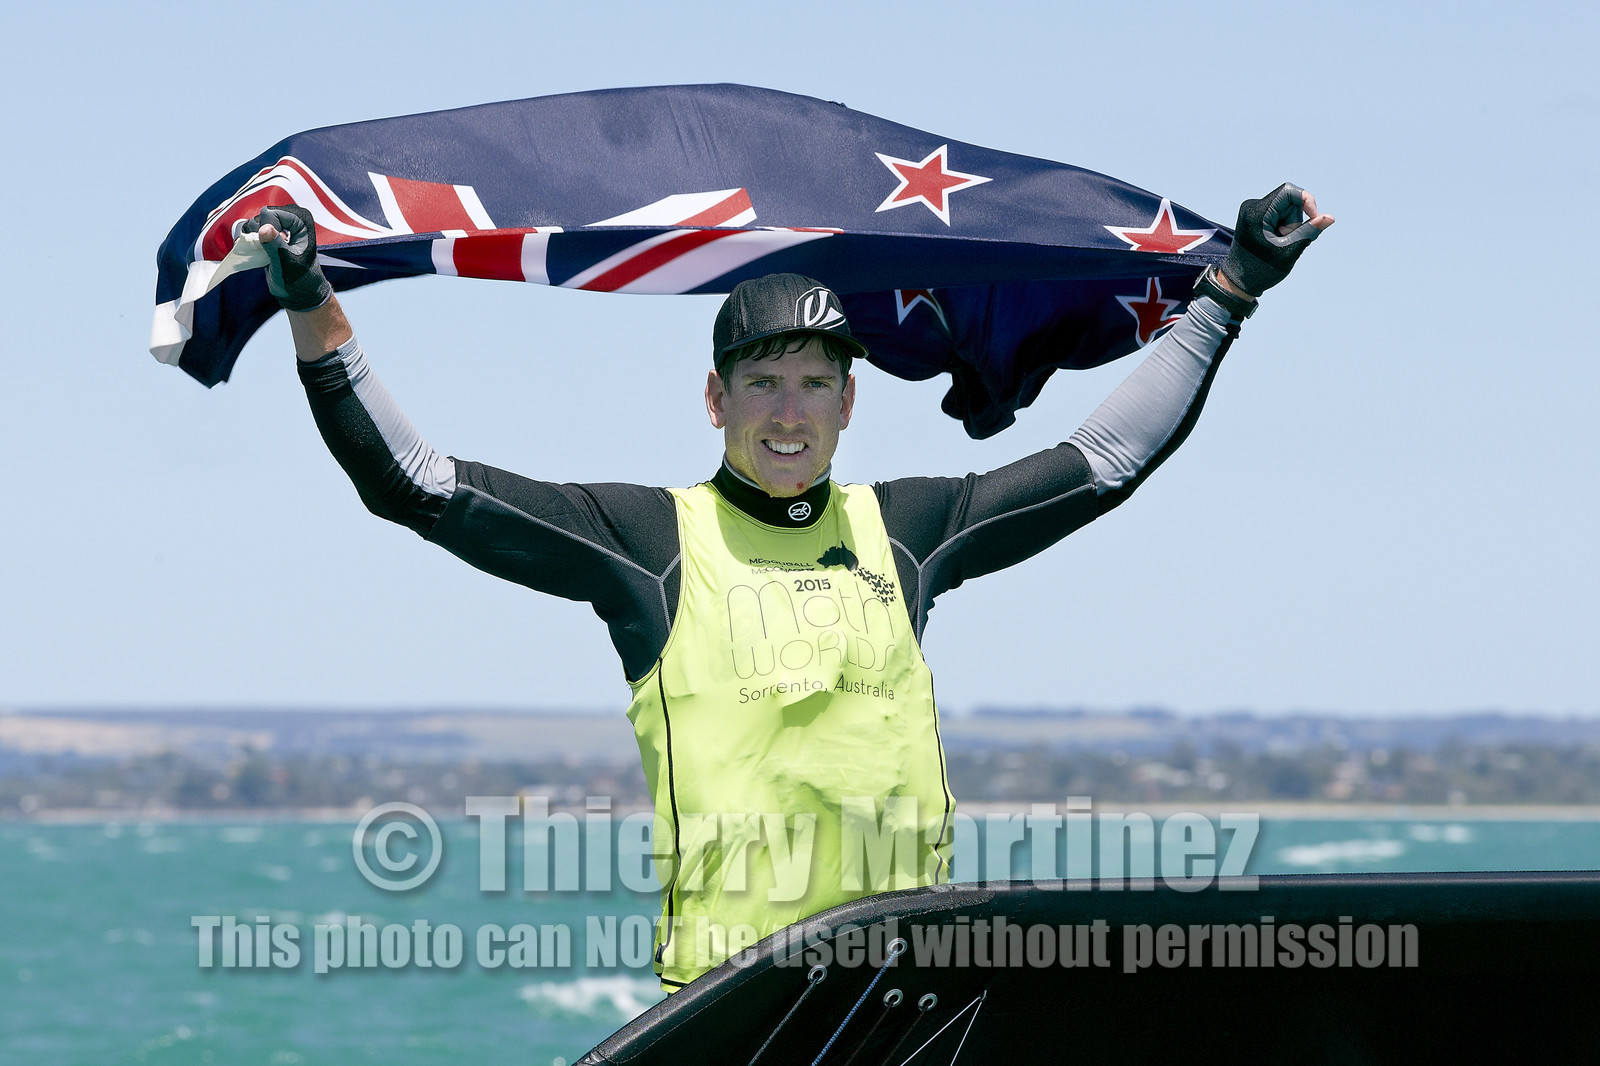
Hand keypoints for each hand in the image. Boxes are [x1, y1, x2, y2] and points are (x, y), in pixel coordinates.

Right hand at [240, 204, 332, 311]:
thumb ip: (275, 246)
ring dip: (254, 238)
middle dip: (260, 233)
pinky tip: (256, 252)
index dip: (267, 229)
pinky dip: (249, 240)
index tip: (277, 246)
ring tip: (266, 253)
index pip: (271, 213)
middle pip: (261, 216)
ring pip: (255, 222)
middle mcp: (291, 218)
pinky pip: (252, 230)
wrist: (298, 292)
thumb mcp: (287, 264)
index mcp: (302, 221)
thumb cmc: (299, 280)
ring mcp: (280, 225)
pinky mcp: (270, 234)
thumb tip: (264, 229)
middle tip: (270, 251)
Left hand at [1219, 184, 1333, 296]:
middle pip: (1289, 201)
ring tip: (1279, 244)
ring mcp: (1252, 211)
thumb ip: (1310, 231)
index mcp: (1256, 212)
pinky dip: (1284, 228)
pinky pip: (1278, 215)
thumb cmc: (1261, 270)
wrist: (1238, 282)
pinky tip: (1276, 242)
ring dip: (1290, 226)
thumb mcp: (1289, 250)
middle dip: (1295, 220)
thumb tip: (1330, 217)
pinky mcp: (1254, 217)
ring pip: (1285, 209)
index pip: (1289, 191)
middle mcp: (1252, 207)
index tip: (1314, 219)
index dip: (1306, 201)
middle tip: (1287, 240)